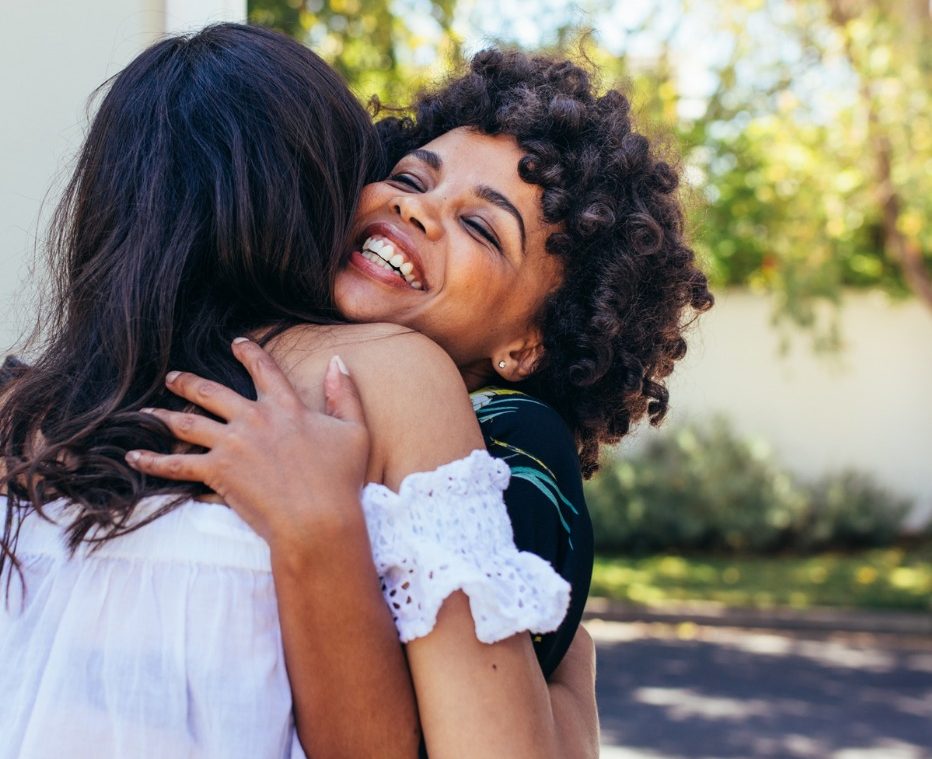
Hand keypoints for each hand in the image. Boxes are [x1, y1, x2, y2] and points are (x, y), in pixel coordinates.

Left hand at [126, 338, 369, 546]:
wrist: (318, 518)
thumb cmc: (341, 479)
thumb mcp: (354, 431)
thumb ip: (344, 394)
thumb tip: (337, 362)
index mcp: (286, 407)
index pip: (263, 369)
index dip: (249, 353)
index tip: (236, 343)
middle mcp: (254, 418)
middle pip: (212, 392)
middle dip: (189, 382)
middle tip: (173, 377)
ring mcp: (232, 444)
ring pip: (187, 423)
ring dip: (163, 416)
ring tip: (146, 412)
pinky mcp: (217, 471)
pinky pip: (176, 464)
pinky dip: (152, 461)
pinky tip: (133, 458)